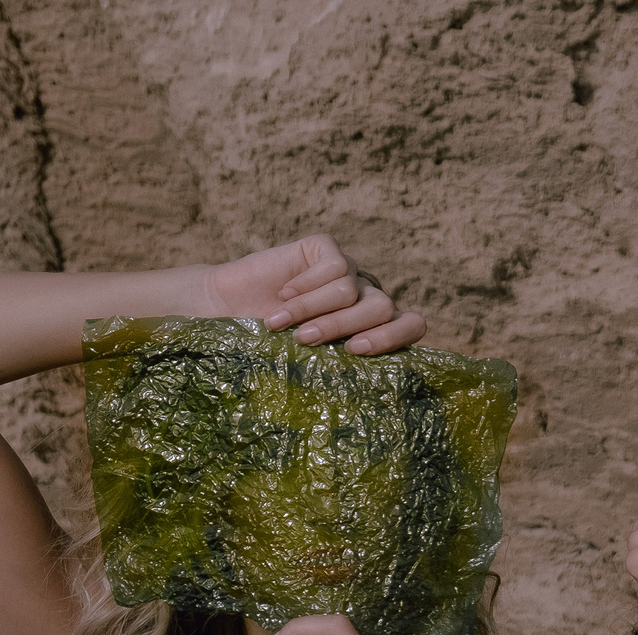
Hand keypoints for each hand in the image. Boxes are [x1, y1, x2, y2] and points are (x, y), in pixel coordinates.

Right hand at [197, 236, 426, 353]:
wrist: (225, 308)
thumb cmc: (268, 342)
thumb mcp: (309, 359)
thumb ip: (343, 363)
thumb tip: (371, 383)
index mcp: (374, 328)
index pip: (412, 325)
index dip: (393, 337)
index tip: (356, 350)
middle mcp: (366, 297)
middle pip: (382, 307)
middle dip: (342, 327)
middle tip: (307, 340)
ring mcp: (348, 272)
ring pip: (351, 290)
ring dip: (313, 310)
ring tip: (280, 324)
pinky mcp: (325, 249)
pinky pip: (333, 265)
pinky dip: (306, 285)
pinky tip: (282, 294)